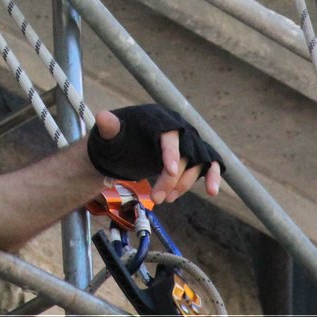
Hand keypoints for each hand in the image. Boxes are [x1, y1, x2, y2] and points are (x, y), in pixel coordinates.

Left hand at [87, 105, 221, 202]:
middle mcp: (178, 127)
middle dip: (172, 179)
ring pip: (196, 163)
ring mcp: (188, 141)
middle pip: (184, 153)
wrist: (127, 143)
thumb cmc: (120, 136)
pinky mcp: (194, 155)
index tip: (169, 172)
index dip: (170, 152)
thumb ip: (109, 127)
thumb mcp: (111, 133)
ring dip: (184, 184)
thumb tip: (103, 117)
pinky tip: (212, 191)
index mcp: (158, 118)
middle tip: (156, 198)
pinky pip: (210, 164)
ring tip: (166, 199)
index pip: (169, 134)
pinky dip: (213, 176)